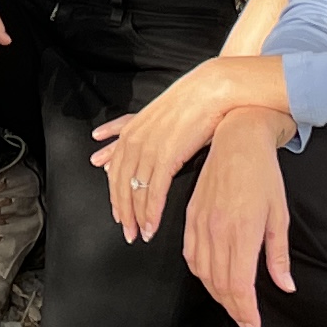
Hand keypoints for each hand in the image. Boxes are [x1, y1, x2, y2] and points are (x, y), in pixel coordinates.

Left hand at [91, 57, 284, 240]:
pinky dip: (151, 213)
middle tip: (128, 234)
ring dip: (137, 218)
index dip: (116, 198)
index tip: (120, 216)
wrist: (211, 91)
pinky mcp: (166, 156)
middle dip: (123, 213)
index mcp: (130, 133)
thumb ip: (141, 138)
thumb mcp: (159, 121)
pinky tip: (152, 226)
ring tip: (141, 235)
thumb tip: (129, 151)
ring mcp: (148, 149)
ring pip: (135, 192)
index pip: (115, 173)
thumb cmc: (191, 106)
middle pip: (120, 186)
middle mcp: (134, 141)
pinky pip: (153, 192)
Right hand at [179, 109, 295, 326]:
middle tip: (246, 320)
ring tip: (232, 303)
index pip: (239, 285)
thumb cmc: (263, 176)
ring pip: (203, 273)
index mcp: (241, 232)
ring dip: (217, 294)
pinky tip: (211, 278)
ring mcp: (200, 224)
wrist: (237, 142)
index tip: (254, 324)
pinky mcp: (190, 217)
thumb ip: (278, 255)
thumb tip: (285, 285)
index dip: (245, 311)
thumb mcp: (278, 216)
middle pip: (220, 284)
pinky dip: (200, 273)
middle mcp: (216, 231)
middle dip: (233, 308)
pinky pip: (190, 256)